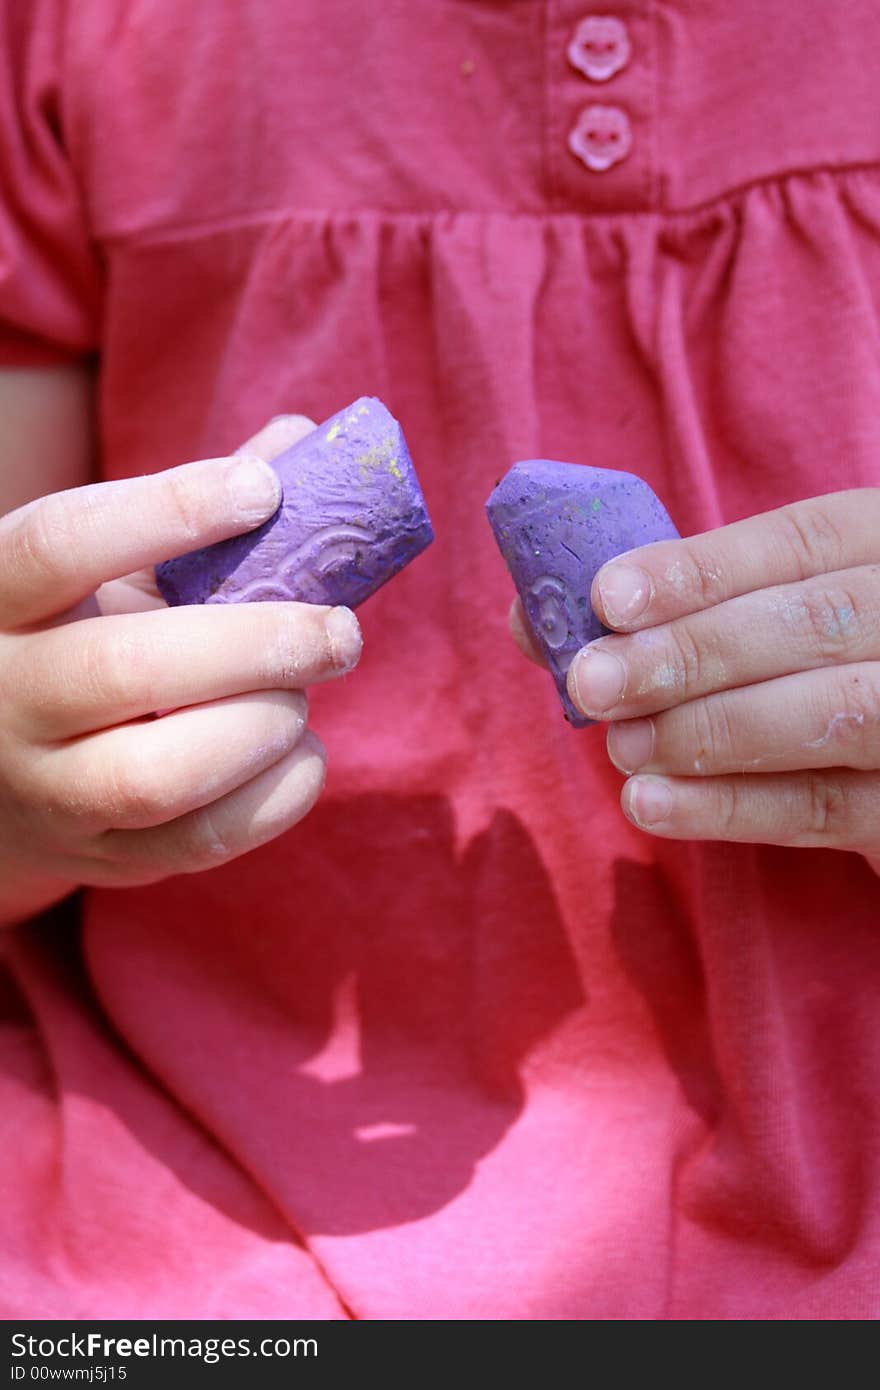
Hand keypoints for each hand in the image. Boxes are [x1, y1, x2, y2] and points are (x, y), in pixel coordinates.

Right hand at [0, 415, 361, 924]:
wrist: (5, 776)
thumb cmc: (80, 640)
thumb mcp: (106, 570)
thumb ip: (193, 510)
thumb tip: (303, 440)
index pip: (61, 545)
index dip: (167, 511)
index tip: (264, 490)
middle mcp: (7, 699)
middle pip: (123, 668)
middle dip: (255, 644)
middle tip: (338, 631)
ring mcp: (49, 792)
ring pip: (157, 774)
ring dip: (260, 726)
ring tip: (297, 696)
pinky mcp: (107, 860)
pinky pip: (202, 841)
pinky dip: (277, 795)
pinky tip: (300, 752)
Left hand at [511, 489, 879, 875]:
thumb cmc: (802, 671)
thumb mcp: (753, 616)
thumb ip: (657, 612)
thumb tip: (532, 617)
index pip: (800, 542)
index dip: (700, 569)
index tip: (606, 596)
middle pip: (815, 622)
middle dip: (690, 652)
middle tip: (591, 684)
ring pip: (834, 713)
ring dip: (709, 730)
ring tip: (621, 748)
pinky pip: (827, 807)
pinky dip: (733, 806)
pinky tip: (652, 804)